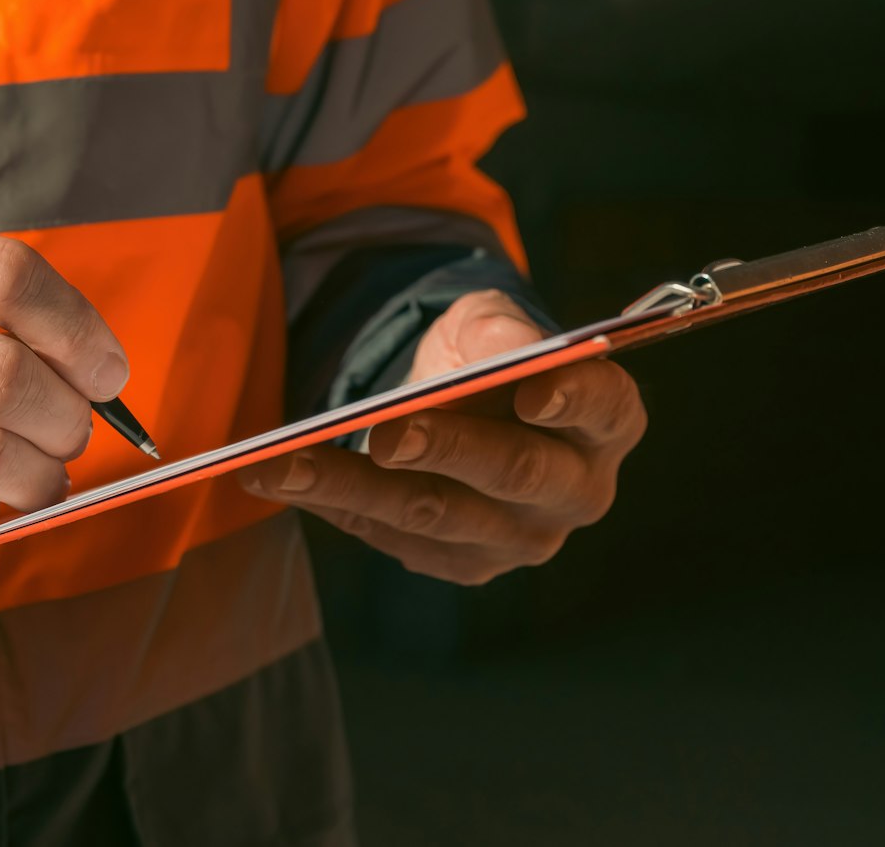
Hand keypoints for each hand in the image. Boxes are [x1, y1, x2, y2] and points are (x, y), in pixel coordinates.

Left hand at [242, 290, 644, 584]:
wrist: (455, 404)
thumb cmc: (485, 356)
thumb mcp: (489, 321)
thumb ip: (501, 330)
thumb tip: (507, 353)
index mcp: (606, 421)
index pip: (604, 407)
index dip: (573, 397)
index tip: (532, 386)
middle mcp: (576, 491)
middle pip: (515, 473)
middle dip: (447, 449)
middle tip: (387, 432)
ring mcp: (518, 538)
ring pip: (434, 514)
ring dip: (354, 486)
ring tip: (286, 462)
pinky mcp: (460, 564)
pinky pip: (389, 535)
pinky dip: (331, 503)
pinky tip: (278, 478)